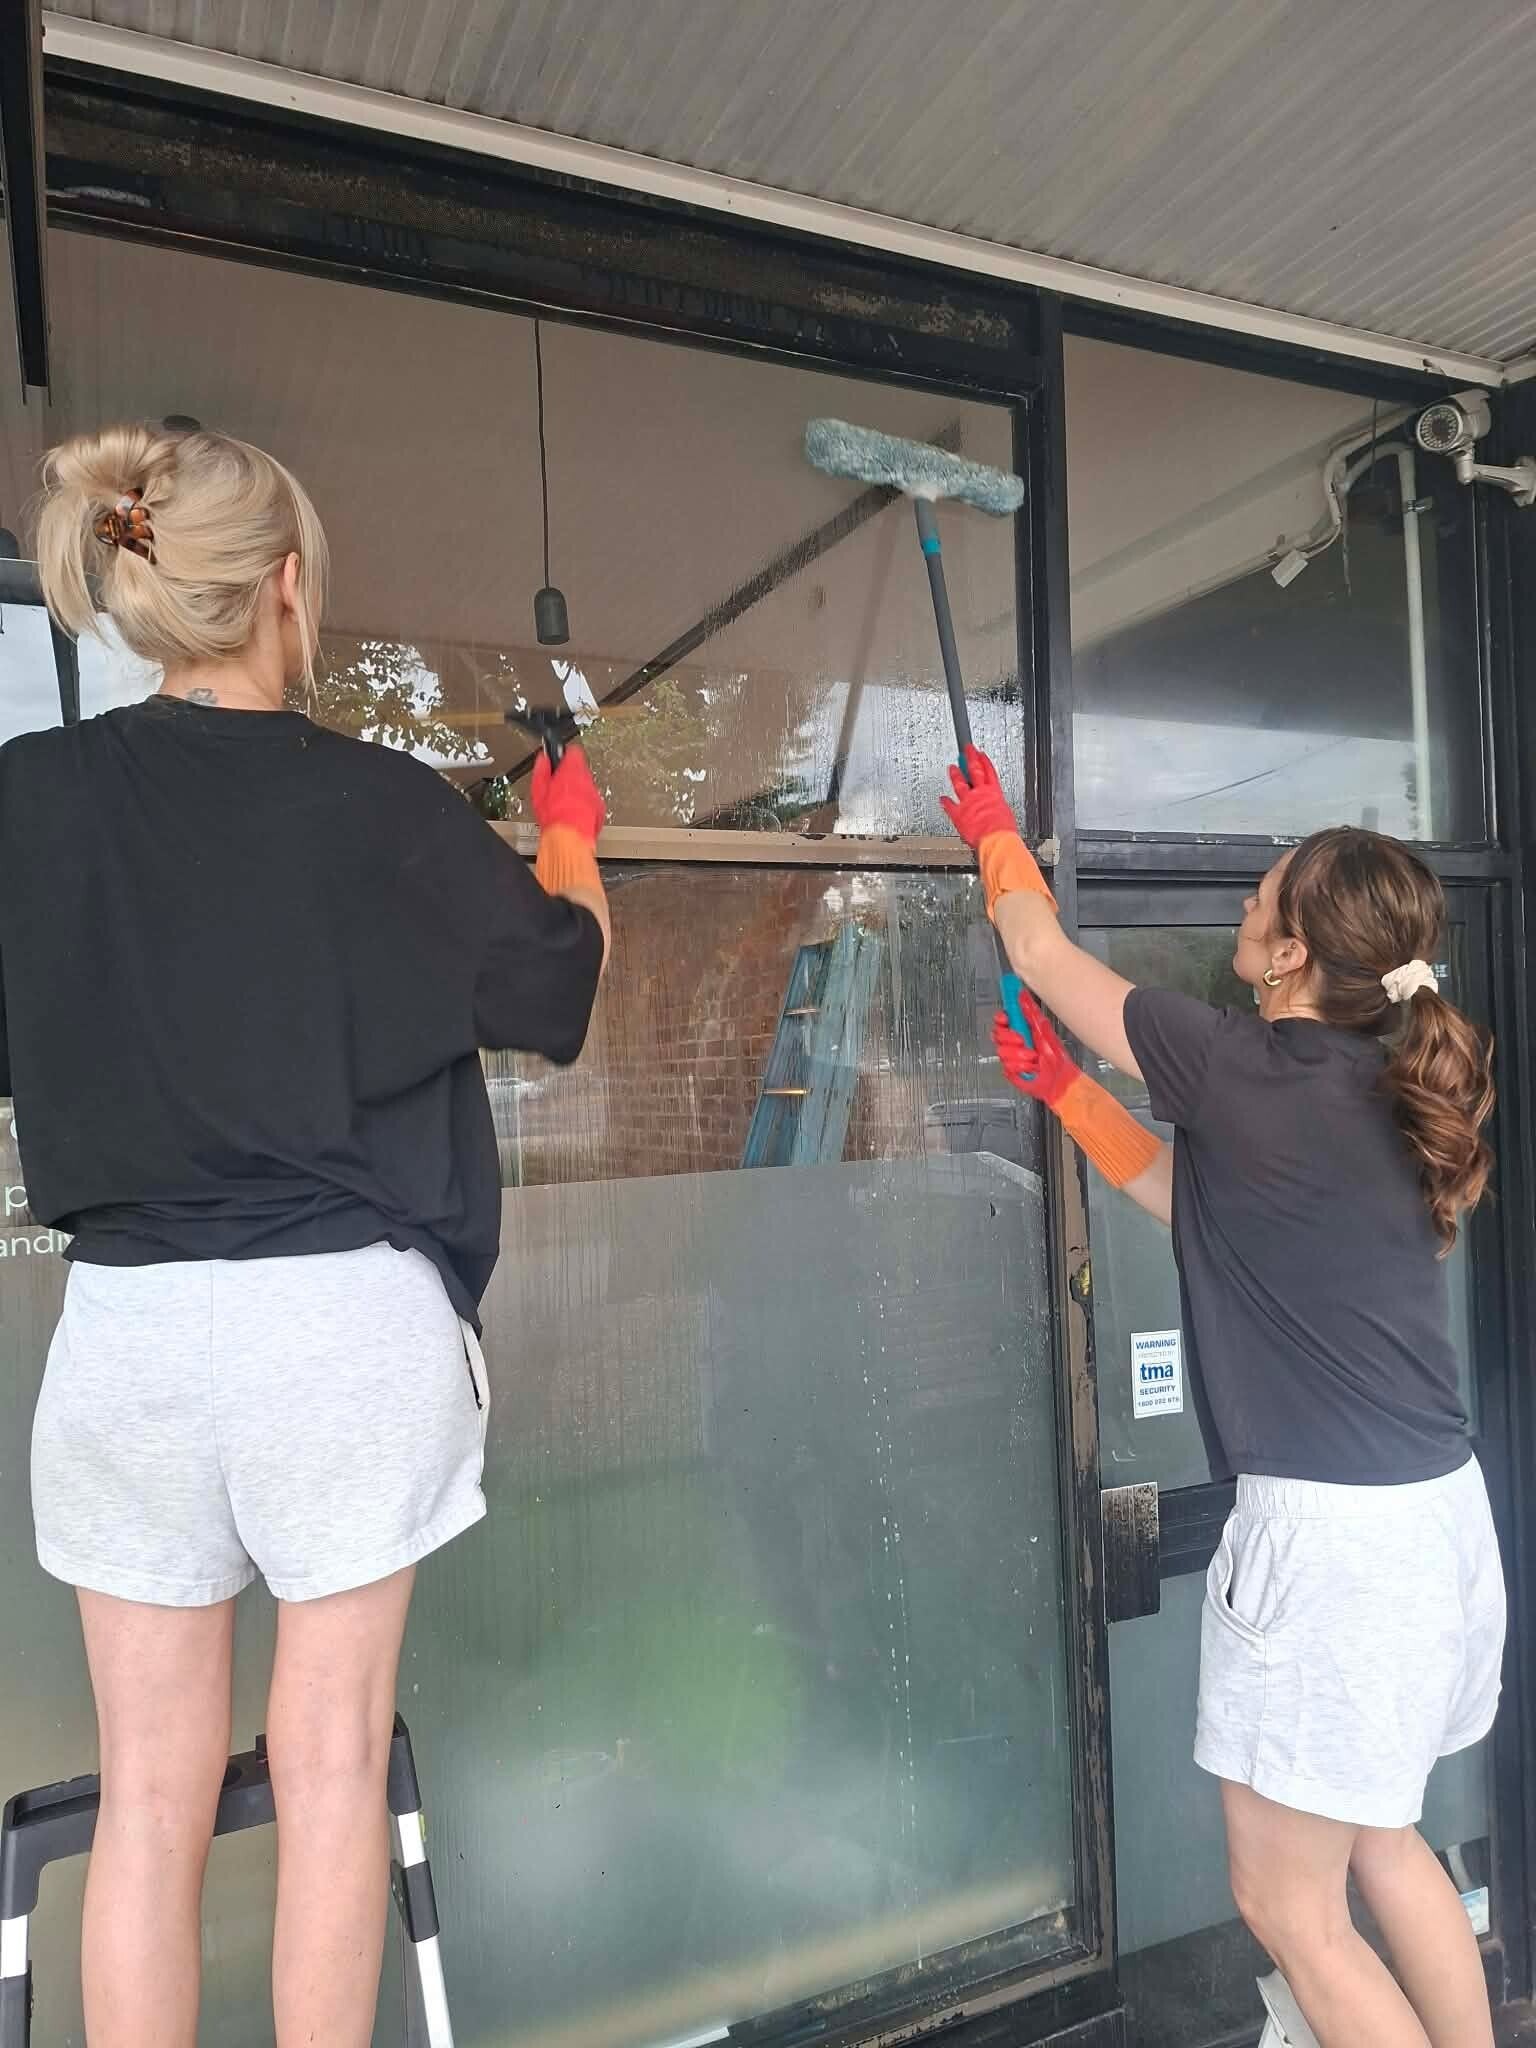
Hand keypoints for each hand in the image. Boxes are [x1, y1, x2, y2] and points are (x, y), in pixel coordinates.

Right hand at [532, 744, 605, 845]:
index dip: (565, 755)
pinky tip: (573, 813)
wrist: (570, 837)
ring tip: (565, 801)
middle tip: (559, 783)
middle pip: (581, 770)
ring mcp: (595, 795)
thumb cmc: (555, 815)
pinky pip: (591, 802)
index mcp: (573, 771)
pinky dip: (583, 805)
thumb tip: (542, 760)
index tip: (560, 758)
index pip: (573, 752)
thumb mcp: (538, 789)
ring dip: (577, 792)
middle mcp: (587, 780)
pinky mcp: (599, 809)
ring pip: (587, 787)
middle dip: (571, 775)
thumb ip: (542, 770)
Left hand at [940, 746, 1020, 850]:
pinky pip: (949, 805)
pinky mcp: (958, 813)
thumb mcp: (1006, 815)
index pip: (989, 772)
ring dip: (955, 774)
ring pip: (959, 783)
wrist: (995, 839)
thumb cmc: (1003, 831)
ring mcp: (967, 802)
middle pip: (974, 771)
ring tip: (952, 767)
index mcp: (994, 793)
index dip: (984, 761)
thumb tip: (999, 812)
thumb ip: (998, 809)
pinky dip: (944, 802)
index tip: (980, 754)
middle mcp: (980, 794)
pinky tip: (941, 798)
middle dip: (970, 758)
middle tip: (966, 749)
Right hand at [992, 993, 1077, 1109]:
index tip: (1005, 1018)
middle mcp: (1015, 1042)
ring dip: (1019, 1054)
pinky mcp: (1010, 1069)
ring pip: (1001, 1050)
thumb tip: (1022, 995)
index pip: (1003, 1019)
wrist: (1059, 1081)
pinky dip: (1021, 1066)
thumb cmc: (1057, 1058)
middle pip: (997, 1033)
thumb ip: (1031, 1013)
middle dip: (1010, 1037)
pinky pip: (1006, 1065)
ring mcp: (1011, 1056)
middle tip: (1022, 1040)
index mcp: (1023, 1029)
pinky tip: (1030, 1067)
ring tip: (1032, 1057)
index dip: (1001, 1017)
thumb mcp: (1045, 1031)